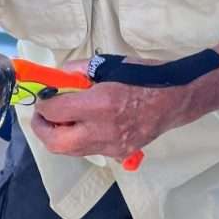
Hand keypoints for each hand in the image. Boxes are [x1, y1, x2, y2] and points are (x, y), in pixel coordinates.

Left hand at [31, 65, 177, 161]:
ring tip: (58, 119)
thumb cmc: (144, 76)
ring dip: (57, 136)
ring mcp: (111, 146)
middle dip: (42, 129)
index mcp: (100, 104)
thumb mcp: (109, 65)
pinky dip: (76, 140)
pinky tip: (80, 125)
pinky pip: (87, 151)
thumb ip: (78, 71)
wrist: (176, 98)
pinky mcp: (118, 153)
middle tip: (41, 115)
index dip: (43, 104)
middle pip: (56, 143)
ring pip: (70, 151)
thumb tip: (56, 77)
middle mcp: (103, 130)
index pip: (55, 111)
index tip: (43, 96)